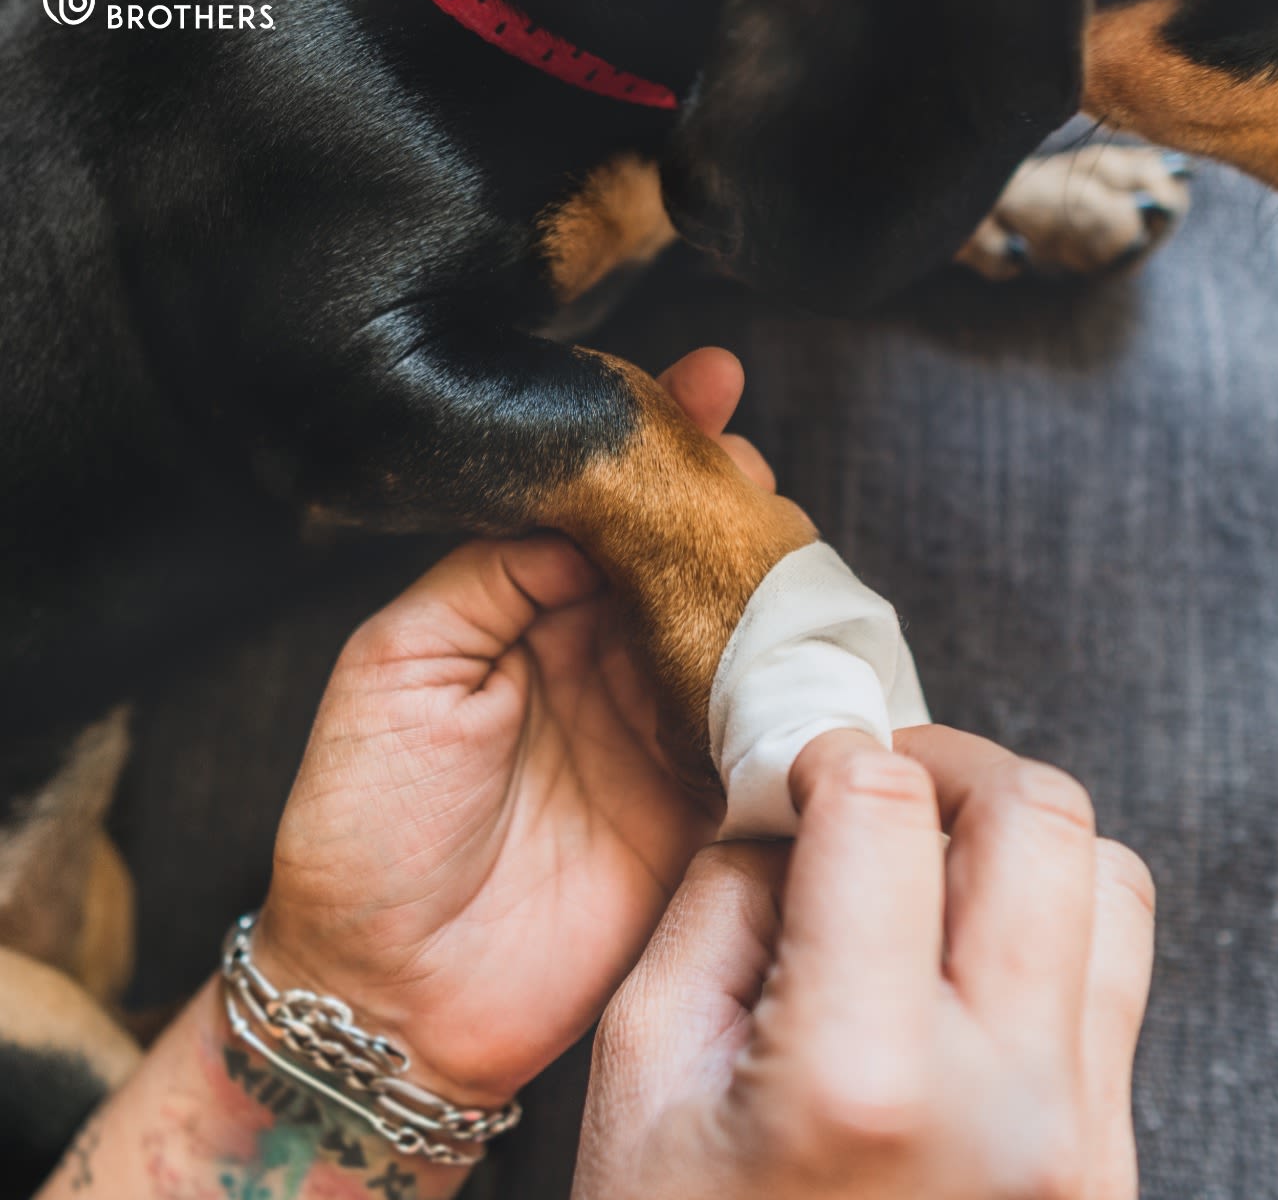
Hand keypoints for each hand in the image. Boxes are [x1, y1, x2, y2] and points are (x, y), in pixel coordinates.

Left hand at [255, 347, 776, 1107]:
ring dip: (770, 583)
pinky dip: (791, 689)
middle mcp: (602, 664)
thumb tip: (578, 508)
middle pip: (686, 564)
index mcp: (527, 618)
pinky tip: (813, 639)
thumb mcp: (396, 667)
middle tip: (752, 468)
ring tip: (788, 534)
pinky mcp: (699, 811)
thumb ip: (488, 576)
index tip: (709, 383)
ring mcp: (658, 735)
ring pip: (736, 637)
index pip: (605, 515)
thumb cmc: (365, 826)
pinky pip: (760, 737)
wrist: (389, 994)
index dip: (655, 452)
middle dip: (726, 506)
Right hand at [575, 725, 1155, 1199]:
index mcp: (862, 1077)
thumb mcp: (646, 1065)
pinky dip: (1048, 916)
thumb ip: (720, 898)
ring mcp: (1086, 1149)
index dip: (829, 749)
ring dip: (1013, 834)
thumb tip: (789, 802)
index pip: (885, 811)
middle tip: (873, 782)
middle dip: (946, 763)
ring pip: (1111, 885)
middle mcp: (1013, 1108)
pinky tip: (958, 946)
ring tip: (923, 859)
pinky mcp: (1110, 1171)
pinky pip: (1116, 978)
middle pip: (1041, 819)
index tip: (797, 762)